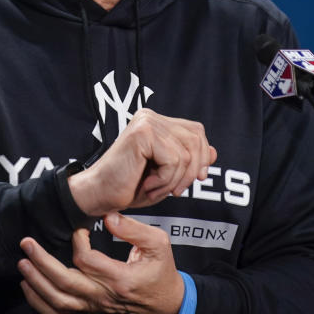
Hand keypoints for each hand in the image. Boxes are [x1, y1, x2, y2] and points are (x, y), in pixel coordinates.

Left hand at [18, 212, 183, 313]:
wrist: (166, 304)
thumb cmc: (161, 272)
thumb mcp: (158, 244)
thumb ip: (133, 229)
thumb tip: (108, 216)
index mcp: (120, 279)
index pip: (87, 260)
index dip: (77, 241)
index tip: (78, 227)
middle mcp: (103, 297)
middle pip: (64, 282)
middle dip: (42, 262)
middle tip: (27, 244)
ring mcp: (94, 308)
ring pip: (57, 301)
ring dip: (36, 282)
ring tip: (23, 263)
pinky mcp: (89, 313)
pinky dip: (39, 302)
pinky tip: (28, 286)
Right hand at [68, 108, 216, 215]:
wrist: (98, 196)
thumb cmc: (127, 186)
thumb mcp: (166, 175)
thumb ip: (188, 161)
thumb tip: (214, 152)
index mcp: (155, 122)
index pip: (196, 131)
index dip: (202, 155)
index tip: (198, 178)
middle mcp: (150, 117)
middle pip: (195, 139)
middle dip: (192, 170)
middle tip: (175, 190)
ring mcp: (146, 122)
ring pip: (186, 153)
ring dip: (175, 179)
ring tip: (154, 187)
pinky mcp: (142, 134)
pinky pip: (173, 160)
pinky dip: (165, 180)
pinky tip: (147, 184)